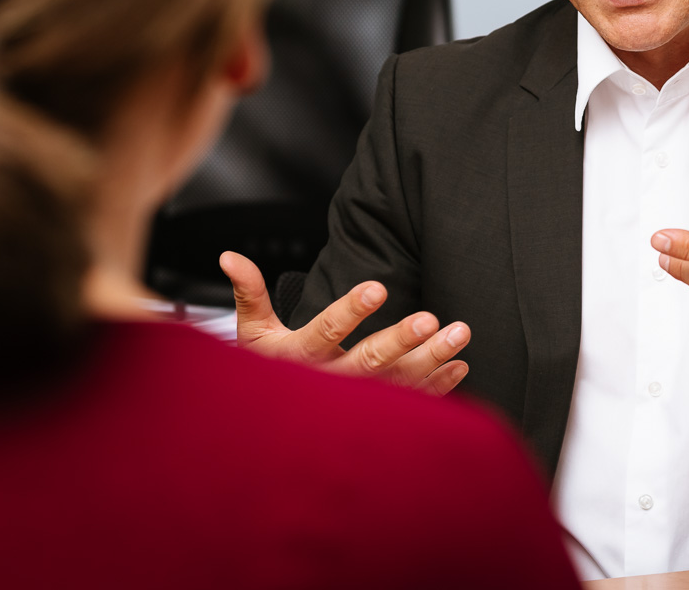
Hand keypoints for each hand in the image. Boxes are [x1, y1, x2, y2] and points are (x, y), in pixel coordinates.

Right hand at [219, 251, 470, 394]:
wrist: (273, 432)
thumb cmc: (265, 373)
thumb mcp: (253, 334)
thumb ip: (249, 294)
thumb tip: (229, 256)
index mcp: (298, 360)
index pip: (324, 332)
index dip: (350, 310)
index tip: (377, 287)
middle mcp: (329, 385)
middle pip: (367, 362)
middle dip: (400, 339)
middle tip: (429, 318)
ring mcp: (357, 405)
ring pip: (398, 383)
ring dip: (431, 359)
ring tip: (459, 333)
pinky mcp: (379, 418)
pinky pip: (412, 404)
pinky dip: (438, 387)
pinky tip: (459, 365)